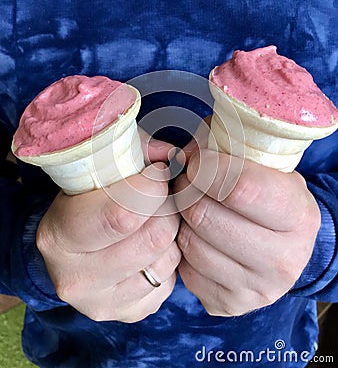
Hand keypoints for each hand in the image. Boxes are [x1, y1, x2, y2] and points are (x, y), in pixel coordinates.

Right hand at [37, 135, 180, 322]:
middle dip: (166, 207)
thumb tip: (174, 156)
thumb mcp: (101, 165)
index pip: (122, 215)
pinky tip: (151, 245)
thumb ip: (136, 151)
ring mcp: (102, 303)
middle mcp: (75, 278)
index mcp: (59, 236)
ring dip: (170, 232)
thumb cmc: (87, 197)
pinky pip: (170, 281)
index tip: (157, 171)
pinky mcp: (128, 313)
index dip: (151, 185)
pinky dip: (168, 257)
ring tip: (154, 218)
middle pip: (153, 237)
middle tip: (160, 195)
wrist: (71, 243)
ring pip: (167, 258)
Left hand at [174, 147, 320, 316]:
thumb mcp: (260, 163)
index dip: (207, 167)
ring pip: (189, 243)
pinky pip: (184, 270)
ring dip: (181, 218)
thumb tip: (179, 157)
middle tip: (188, 181)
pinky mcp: (228, 304)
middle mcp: (283, 260)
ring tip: (192, 206)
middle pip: (204, 216)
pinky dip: (182, 247)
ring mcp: (257, 290)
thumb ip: (222, 149)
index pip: (239, 188)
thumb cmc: (266, 194)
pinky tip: (197, 234)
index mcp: (297, 216)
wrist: (282, 243)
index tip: (199, 160)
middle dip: (187, 190)